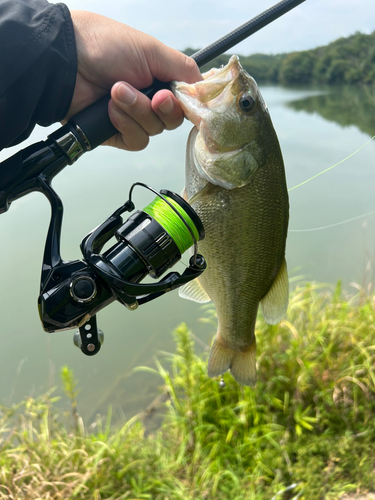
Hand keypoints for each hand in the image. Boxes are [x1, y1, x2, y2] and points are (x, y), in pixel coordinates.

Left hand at [65, 11, 201, 150]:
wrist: (67, 62)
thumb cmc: (106, 46)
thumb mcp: (152, 51)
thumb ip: (183, 70)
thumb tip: (205, 87)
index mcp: (160, 78)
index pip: (185, 101)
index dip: (186, 104)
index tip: (180, 99)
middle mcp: (149, 99)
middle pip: (173, 120)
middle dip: (161, 108)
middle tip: (151, 95)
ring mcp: (133, 117)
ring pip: (154, 131)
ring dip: (137, 111)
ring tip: (116, 92)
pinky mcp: (118, 133)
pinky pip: (136, 140)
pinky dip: (126, 125)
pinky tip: (111, 110)